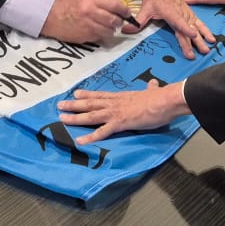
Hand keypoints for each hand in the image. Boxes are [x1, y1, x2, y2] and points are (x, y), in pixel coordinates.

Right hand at [42, 0, 131, 43]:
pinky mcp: (85, 38)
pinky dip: (102, 35)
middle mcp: (91, 13)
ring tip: (108, 26)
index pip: (115, 5)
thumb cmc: (65, 3)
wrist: (48, 16)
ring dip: (111, 29)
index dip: (124, 10)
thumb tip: (115, 2)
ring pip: (109, 31)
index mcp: (91, 0)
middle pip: (114, 20)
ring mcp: (88, 27)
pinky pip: (100, 37)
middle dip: (119, 21)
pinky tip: (97, 30)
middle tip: (119, 20)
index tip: (127, 12)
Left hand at [58, 79, 189, 143]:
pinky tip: (79, 141)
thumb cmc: (160, 98)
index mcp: (122, 97)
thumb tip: (154, 84)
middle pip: (90, 104)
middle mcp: (115, 103)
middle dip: (74, 105)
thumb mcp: (153, 91)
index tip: (76, 93)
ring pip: (91, 115)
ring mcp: (116, 113)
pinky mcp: (120, 123)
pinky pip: (102, 132)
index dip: (87, 95)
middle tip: (60, 105)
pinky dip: (90, 137)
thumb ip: (150, 89)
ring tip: (62, 118)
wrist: (164, 101)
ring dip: (75, 117)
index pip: (101, 95)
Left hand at [131, 0, 213, 58]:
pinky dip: (206, 30)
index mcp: (170, 12)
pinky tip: (211, 38)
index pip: (179, 22)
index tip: (193, 35)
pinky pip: (199, 22)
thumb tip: (126, 30)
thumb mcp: (145, 8)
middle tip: (200, 52)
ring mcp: (187, 13)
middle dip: (195, 41)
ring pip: (196, 26)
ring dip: (203, 37)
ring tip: (209, 47)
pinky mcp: (190, 14)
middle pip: (188, 29)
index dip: (186, 29)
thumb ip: (138, 21)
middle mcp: (181, 13)